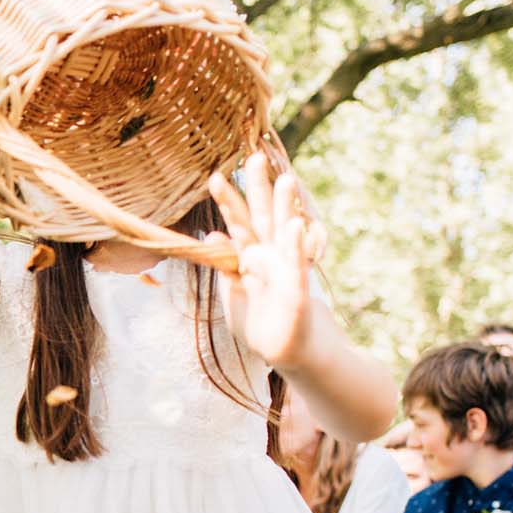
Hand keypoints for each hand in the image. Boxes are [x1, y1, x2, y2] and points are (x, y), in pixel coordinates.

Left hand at [208, 150, 316, 369]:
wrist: (296, 355)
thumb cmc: (264, 328)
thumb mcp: (234, 298)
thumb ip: (225, 267)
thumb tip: (212, 233)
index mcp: (253, 259)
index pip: (239, 224)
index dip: (228, 202)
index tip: (214, 176)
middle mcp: (273, 259)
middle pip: (266, 217)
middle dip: (261, 189)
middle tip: (255, 157)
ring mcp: (289, 272)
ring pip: (287, 233)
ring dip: (287, 207)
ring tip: (286, 180)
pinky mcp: (300, 294)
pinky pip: (299, 267)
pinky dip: (297, 247)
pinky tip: (297, 226)